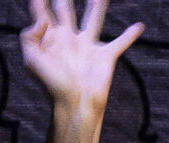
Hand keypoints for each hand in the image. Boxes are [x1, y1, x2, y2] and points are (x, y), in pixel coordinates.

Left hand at [20, 0, 142, 122]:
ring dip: (97, 6)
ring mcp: (88, 47)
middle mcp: (69, 40)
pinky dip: (130, 35)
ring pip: (93, 19)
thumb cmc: (52, 88)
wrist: (76, 106)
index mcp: (51, 41)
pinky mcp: (105, 56)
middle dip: (63, 0)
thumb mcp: (32, 62)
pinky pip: (120, 43)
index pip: (42, 15)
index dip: (38, 4)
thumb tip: (43, 19)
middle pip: (65, 11)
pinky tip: (139, 26)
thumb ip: (29, 37)